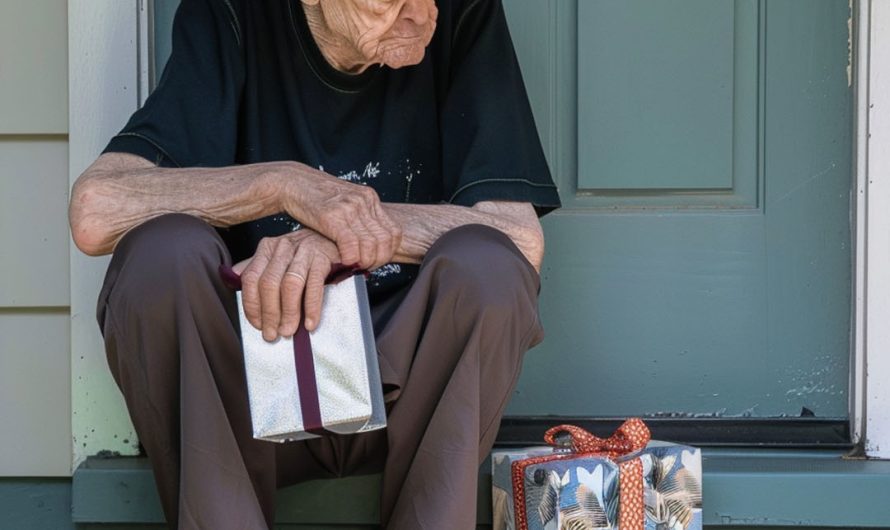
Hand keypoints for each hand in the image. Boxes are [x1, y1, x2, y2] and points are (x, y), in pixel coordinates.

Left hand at [233, 229, 338, 340]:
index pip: (251, 278)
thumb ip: (257, 265)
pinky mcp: (323, 258)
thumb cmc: (304, 252)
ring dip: (289, 313)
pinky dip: (311, 308)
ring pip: (290, 285)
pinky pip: (315, 286)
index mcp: (268, 248)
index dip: (252, 305)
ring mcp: (304, 251)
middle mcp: (283, 248)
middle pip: (269, 284)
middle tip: (273, 333)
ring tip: (289, 330)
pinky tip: (309, 323)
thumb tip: (233, 276)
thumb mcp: (278, 255)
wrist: (335, 238)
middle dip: (269, 313)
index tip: (258, 324)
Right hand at [280, 164, 401, 269]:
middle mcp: (363, 200)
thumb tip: (369, 248)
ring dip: (364, 262)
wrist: (291, 181)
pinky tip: (344, 261)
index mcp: (369, 198)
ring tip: (354, 266)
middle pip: (386, 241)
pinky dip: (350, 258)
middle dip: (378, 260)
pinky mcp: (332, 215)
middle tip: (366, 268)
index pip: (394, 232)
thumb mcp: (345, 204)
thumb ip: (359, 220)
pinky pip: (351, 244)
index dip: (388, 252)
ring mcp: (349, 207)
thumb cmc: (315, 198)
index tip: (376, 261)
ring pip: (371, 245)